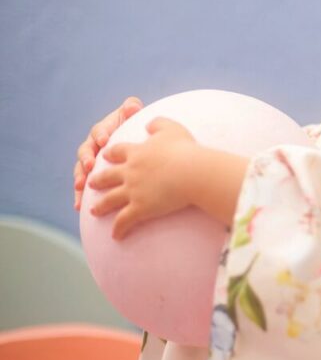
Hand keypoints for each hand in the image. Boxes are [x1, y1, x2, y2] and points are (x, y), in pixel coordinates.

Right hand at [74, 96, 143, 210]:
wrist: (137, 148)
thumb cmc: (135, 129)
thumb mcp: (133, 118)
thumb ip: (130, 109)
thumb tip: (132, 106)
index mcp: (103, 132)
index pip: (98, 132)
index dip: (101, 134)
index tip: (105, 140)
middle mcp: (93, 148)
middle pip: (85, 152)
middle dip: (86, 158)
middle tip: (90, 165)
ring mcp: (91, 164)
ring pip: (81, 171)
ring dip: (80, 179)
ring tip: (80, 187)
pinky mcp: (92, 179)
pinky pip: (84, 188)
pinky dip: (81, 196)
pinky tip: (79, 206)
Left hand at [87, 117, 199, 239]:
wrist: (191, 172)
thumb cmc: (185, 150)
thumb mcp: (172, 128)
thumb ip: (158, 123)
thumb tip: (148, 123)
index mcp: (135, 152)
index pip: (116, 152)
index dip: (110, 154)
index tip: (105, 156)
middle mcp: (129, 171)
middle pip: (107, 176)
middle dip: (97, 180)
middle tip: (90, 182)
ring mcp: (132, 191)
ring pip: (109, 200)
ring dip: (100, 206)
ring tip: (93, 211)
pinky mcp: (139, 208)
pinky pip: (124, 221)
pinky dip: (118, 229)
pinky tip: (115, 236)